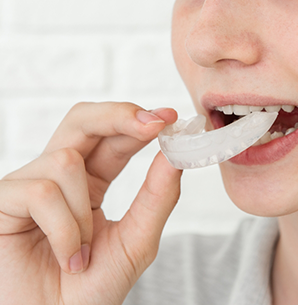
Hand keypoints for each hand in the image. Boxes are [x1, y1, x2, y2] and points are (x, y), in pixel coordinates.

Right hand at [0, 102, 181, 304]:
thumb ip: (157, 198)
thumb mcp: (135, 241)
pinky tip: (67, 258)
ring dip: (84, 212)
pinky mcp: (4, 200)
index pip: (114, 136)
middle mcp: (61, 175)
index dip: (139, 121)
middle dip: (118, 116)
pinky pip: (41, 191)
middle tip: (153, 125)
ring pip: (66, 161)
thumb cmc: (90, 291)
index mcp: (93, 179)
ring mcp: (30, 185)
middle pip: (82, 120)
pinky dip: (64, 228)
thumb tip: (175, 156)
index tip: (169, 117)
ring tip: (82, 253)